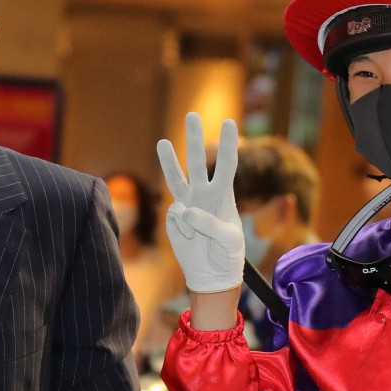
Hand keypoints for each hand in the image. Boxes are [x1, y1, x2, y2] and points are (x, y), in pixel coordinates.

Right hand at [156, 112, 243, 293]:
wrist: (211, 275)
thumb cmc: (227, 255)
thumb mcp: (229, 241)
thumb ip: (210, 223)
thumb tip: (184, 209)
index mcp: (224, 196)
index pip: (227, 164)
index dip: (228, 144)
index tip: (229, 122)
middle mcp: (204, 194)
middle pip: (198, 162)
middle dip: (195, 138)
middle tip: (192, 115)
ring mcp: (187, 205)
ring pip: (176, 178)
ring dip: (169, 161)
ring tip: (162, 142)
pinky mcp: (174, 220)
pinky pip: (174, 216)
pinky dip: (182, 227)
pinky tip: (190, 238)